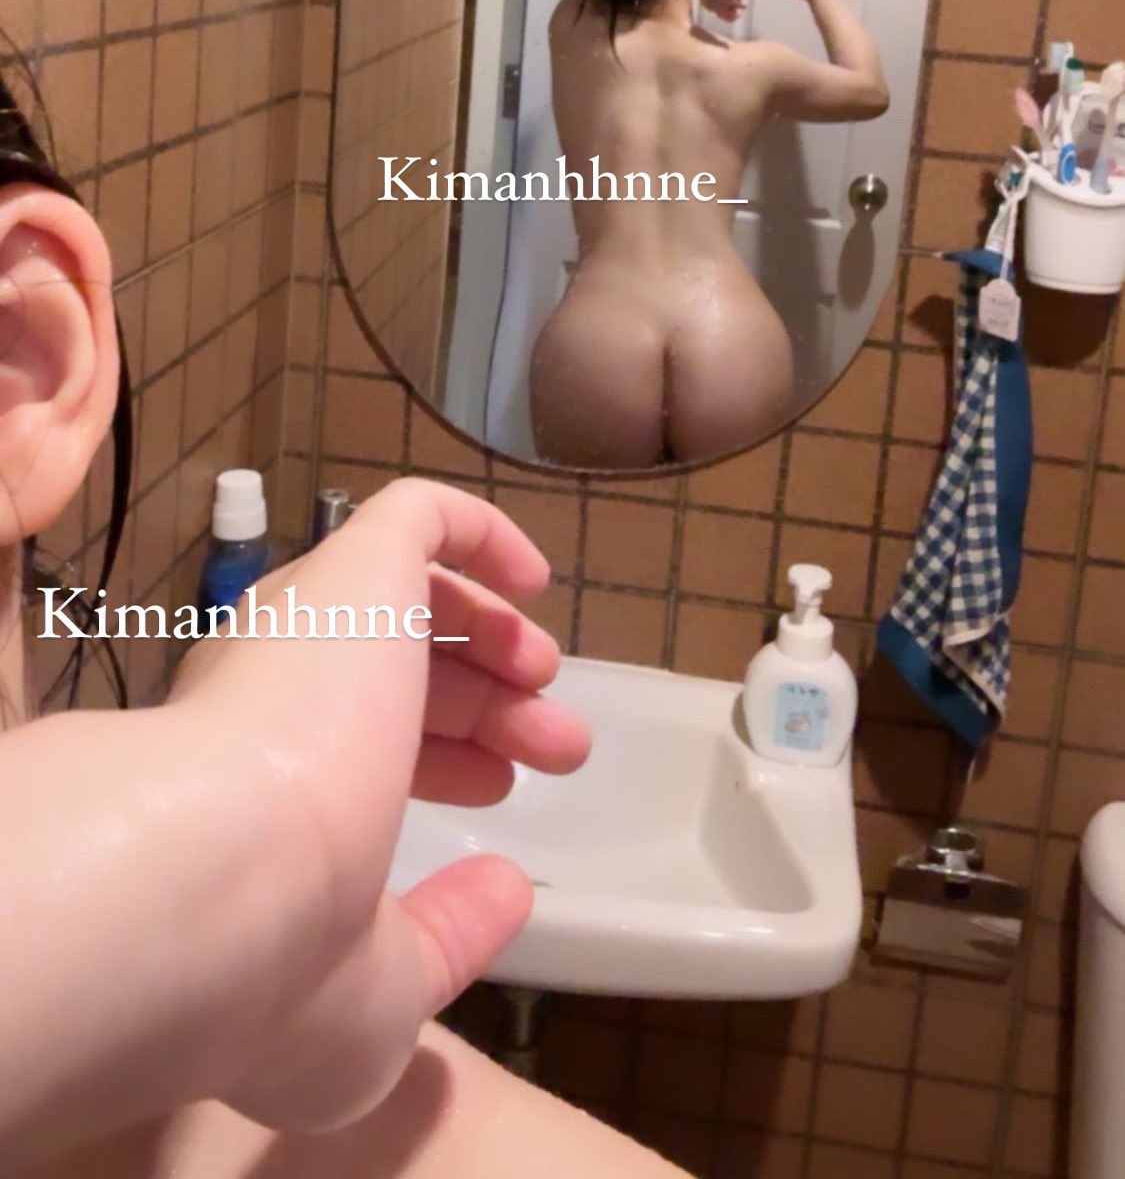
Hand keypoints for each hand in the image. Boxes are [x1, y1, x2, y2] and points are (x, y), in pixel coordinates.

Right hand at [168, 478, 589, 1134]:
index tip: (499, 796)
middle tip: (559, 747)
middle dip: (481, 705)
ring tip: (554, 685)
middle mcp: (264, 685)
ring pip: (406, 595)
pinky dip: (478, 532)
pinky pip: (415, 513)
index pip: (346, 736)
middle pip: (386, 666)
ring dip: (489, 637)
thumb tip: (506, 889)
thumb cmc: (281, 957)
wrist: (221, 877)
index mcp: (245, 777)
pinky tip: (533, 576)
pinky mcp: (353, 564)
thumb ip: (445, 936)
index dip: (436, 757)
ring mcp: (309, 621)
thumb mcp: (380, 989)